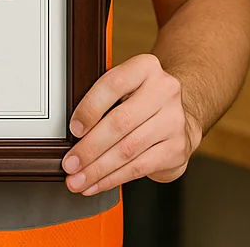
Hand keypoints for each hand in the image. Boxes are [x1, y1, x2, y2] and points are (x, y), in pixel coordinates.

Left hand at [60, 53, 199, 195]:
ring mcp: (174, 120)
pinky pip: (139, 167)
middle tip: (70, 163)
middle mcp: (164, 91)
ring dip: (98, 169)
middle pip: (119, 122)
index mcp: (146, 68)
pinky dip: (114, 178)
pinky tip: (98, 183)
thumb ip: (102, 100)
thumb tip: (72, 130)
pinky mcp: (177, 148)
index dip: (90, 108)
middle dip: (89, 148)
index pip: (113, 84)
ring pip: (128, 149)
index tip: (74, 130)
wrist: (179, 116)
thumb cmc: (141, 101)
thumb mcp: (125, 88)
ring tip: (79, 179)